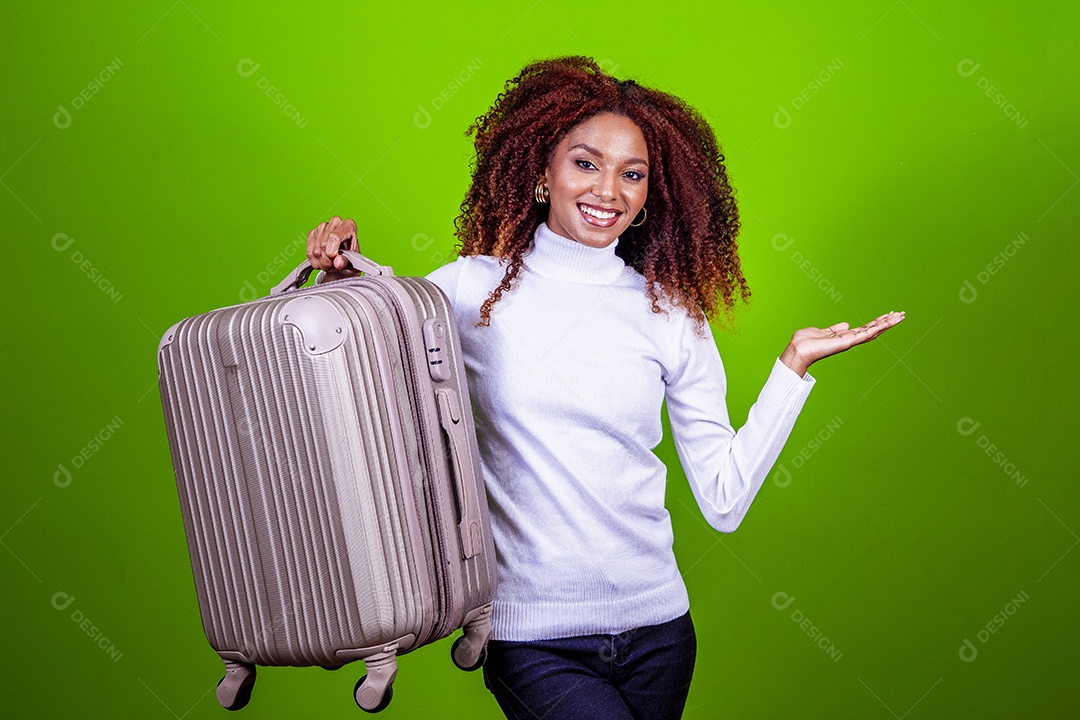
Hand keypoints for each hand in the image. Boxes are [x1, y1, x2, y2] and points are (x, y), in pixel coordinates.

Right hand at [306, 216, 358, 281]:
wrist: (343, 259)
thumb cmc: (350, 259)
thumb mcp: (352, 263)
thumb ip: (346, 262)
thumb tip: (338, 262)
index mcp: (349, 226)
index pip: (335, 237)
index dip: (332, 251)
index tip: (333, 259)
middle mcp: (336, 223)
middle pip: (324, 245)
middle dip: (327, 261)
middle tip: (333, 265)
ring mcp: (322, 226)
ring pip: (316, 250)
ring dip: (321, 262)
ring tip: (329, 263)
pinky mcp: (313, 233)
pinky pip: (309, 251)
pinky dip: (314, 261)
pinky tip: (321, 261)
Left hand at [779, 311, 905, 376]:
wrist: (798, 350)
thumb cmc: (805, 342)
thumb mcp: (822, 331)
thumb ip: (835, 329)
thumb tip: (845, 324)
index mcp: (844, 336)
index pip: (865, 328)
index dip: (877, 322)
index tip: (888, 315)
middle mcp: (849, 340)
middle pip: (873, 329)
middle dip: (887, 322)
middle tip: (901, 315)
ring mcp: (850, 341)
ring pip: (873, 331)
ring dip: (887, 324)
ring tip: (900, 317)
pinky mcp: (848, 342)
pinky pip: (866, 334)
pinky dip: (878, 328)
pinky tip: (888, 322)